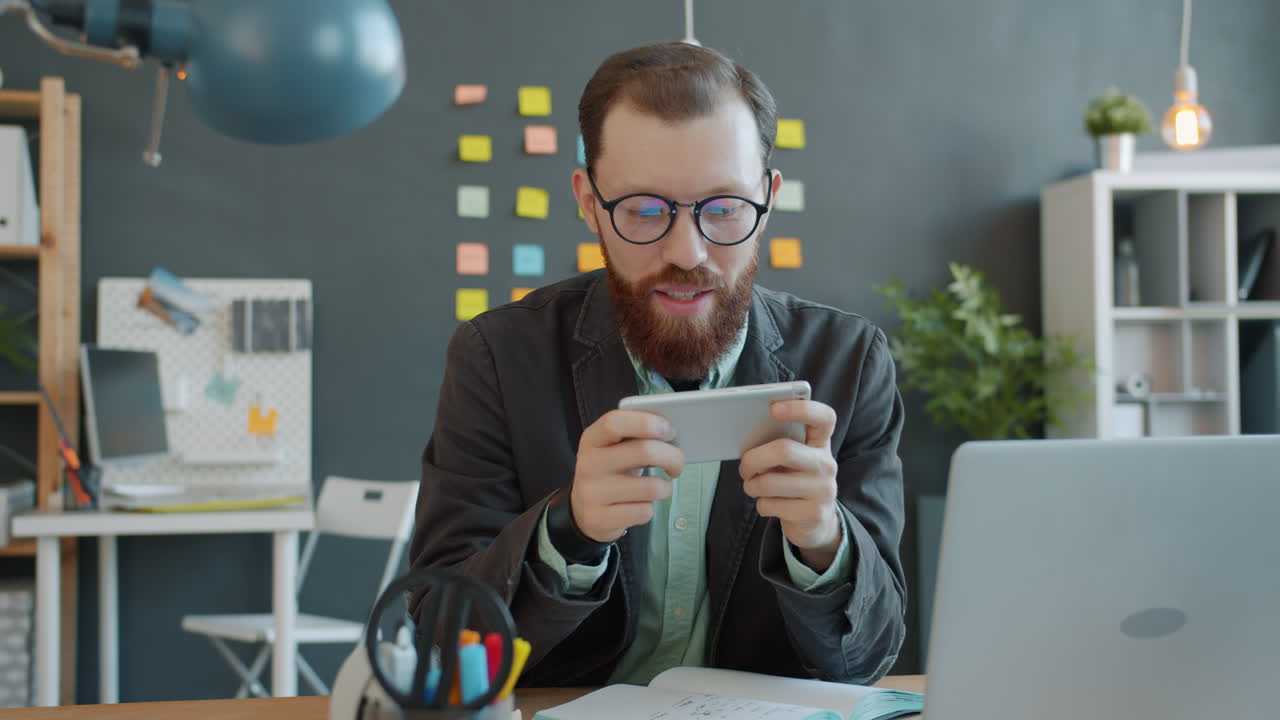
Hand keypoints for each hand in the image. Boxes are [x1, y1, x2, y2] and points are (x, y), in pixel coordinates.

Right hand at [570, 410, 684, 542]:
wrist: (584, 511)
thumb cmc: (610, 472)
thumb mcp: (614, 448)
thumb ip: (636, 436)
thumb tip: (670, 431)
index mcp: (592, 439)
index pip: (614, 422)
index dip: (645, 422)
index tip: (667, 428)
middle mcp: (589, 464)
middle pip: (644, 451)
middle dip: (673, 457)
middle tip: (678, 463)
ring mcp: (593, 493)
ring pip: (651, 487)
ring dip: (665, 488)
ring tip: (659, 488)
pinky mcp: (601, 519)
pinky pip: (644, 511)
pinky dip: (649, 509)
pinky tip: (639, 505)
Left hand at [739, 399, 841, 571]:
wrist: (815, 522)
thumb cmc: (794, 481)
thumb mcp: (793, 460)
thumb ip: (779, 443)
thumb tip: (747, 436)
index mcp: (821, 443)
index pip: (824, 417)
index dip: (801, 409)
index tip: (773, 408)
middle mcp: (826, 464)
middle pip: (784, 450)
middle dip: (753, 459)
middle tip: (744, 467)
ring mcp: (824, 490)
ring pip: (770, 482)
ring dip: (752, 486)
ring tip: (753, 486)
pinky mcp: (814, 513)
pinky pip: (770, 505)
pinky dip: (760, 504)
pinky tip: (768, 504)